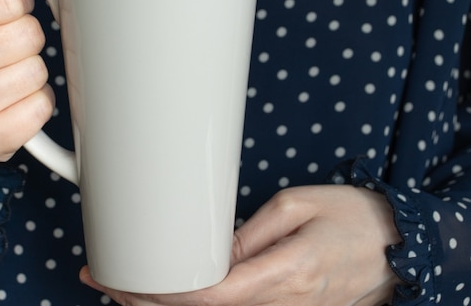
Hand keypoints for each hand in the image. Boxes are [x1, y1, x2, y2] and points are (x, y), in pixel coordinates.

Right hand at [0, 0, 53, 199]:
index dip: (18, 1)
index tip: (4, 11)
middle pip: (28, 36)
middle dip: (26, 37)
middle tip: (3, 47)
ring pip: (37, 72)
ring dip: (32, 70)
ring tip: (4, 74)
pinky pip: (41, 108)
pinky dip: (36, 102)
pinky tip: (11, 100)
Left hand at [80, 185, 402, 305]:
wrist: (398, 245)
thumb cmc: (351, 217)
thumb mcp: (296, 207)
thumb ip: (248, 234)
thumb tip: (209, 252)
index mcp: (283, 273)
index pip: (207, 298)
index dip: (158, 295)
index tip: (121, 281)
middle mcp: (282, 304)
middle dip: (148, 302)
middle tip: (106, 280)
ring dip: (166, 305)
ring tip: (125, 284)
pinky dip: (196, 305)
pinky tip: (171, 294)